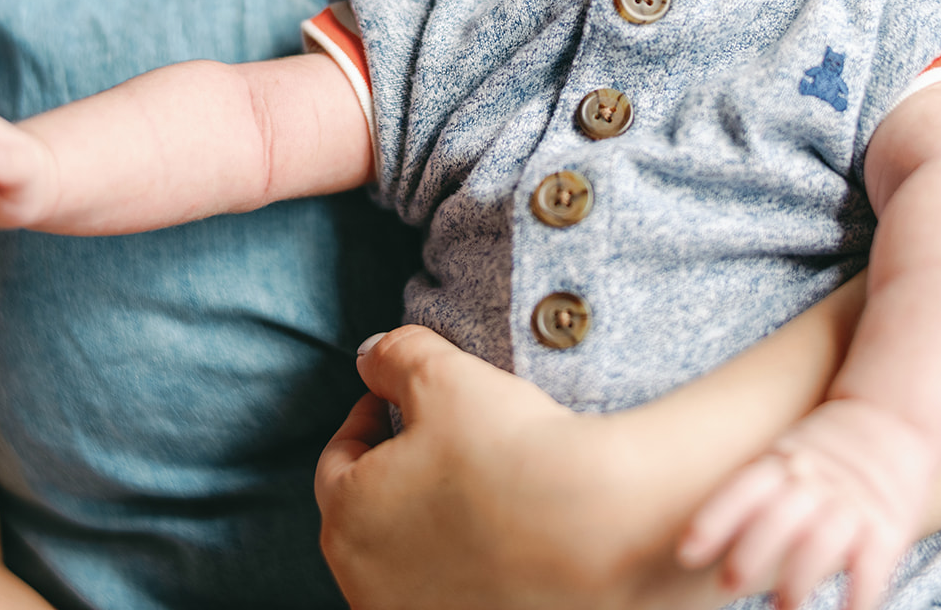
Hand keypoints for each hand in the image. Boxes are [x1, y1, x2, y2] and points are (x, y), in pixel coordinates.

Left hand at [316, 325, 737, 609]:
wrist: (602, 529)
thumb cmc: (514, 449)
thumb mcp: (444, 376)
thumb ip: (395, 356)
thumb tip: (370, 355)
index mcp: (347, 517)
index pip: (338, 459)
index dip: (366, 419)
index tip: (392, 400)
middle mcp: (365, 583)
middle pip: (366, 515)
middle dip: (393, 473)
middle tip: (432, 441)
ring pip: (404, 559)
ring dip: (424, 522)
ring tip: (471, 487)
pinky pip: (447, 591)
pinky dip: (461, 563)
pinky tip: (499, 534)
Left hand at [680, 397, 938, 609]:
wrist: (894, 415)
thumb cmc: (826, 448)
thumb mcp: (786, 451)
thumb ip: (755, 488)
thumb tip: (697, 536)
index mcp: (783, 461)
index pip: (745, 489)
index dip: (715, 520)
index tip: (687, 553)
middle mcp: (815, 481)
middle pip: (780, 516)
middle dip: (752, 552)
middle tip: (727, 585)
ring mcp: (853, 504)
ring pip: (822, 541)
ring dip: (799, 576)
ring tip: (783, 607)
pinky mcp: (888, 527)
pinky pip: (874, 564)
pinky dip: (860, 594)